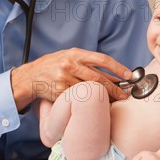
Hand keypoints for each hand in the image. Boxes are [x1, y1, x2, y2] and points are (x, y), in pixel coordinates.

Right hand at [11, 47, 132, 110]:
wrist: (31, 76)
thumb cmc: (53, 65)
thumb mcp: (69, 56)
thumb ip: (87, 62)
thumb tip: (111, 73)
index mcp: (75, 53)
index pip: (102, 59)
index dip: (117, 67)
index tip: (129, 75)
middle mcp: (70, 65)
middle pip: (98, 77)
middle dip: (114, 88)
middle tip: (124, 95)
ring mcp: (64, 79)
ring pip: (90, 90)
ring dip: (104, 98)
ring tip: (114, 102)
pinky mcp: (59, 92)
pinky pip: (78, 99)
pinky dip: (89, 103)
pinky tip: (95, 106)